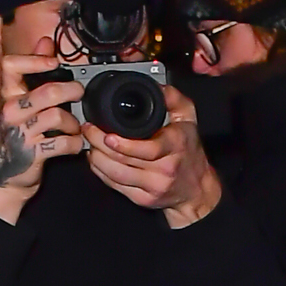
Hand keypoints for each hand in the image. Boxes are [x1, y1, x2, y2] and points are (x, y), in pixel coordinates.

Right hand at [0, 39, 84, 221]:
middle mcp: (11, 111)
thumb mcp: (19, 103)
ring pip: (57, 116)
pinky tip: (75, 145)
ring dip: (73, 123)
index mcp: (8, 96)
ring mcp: (21, 132)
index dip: (35, 60)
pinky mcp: (32, 153)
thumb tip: (45, 42)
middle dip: (71, 91)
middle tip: (80, 94)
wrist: (3, 177)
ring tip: (75, 128)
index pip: (12, 65)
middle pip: (47, 91)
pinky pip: (62, 143)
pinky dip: (74, 144)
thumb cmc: (16, 137)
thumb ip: (32, 72)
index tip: (54, 62)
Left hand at [83, 82, 220, 227]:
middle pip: (124, 160)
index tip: (107, 135)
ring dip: (96, 158)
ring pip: (116, 174)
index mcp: (175, 146)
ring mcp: (153, 186)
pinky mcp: (143, 199)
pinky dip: (101, 172)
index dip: (123, 144)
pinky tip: (96, 160)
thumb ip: (173, 98)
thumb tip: (157, 86)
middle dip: (99, 144)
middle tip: (88, 130)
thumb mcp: (188, 118)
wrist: (196, 189)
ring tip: (89, 143)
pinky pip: (115, 185)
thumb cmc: (189, 151)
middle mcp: (165, 168)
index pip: (148, 149)